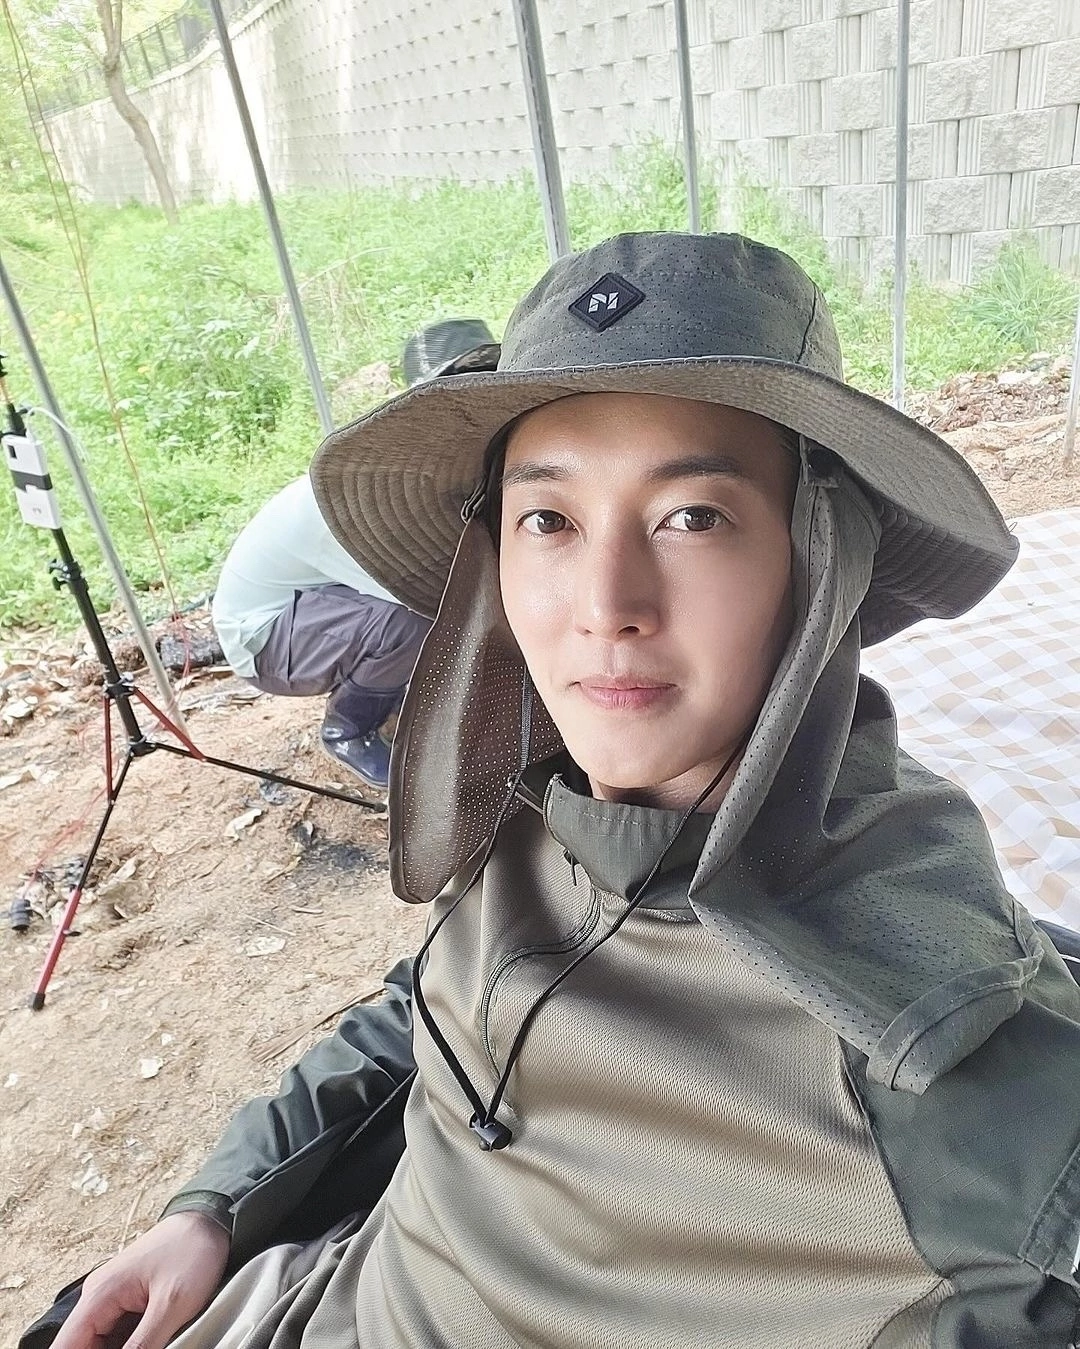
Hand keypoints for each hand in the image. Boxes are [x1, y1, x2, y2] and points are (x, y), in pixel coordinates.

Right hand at [52, 1210, 229, 1348]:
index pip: (65, 1346)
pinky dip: (128, 1343)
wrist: (212, 1219)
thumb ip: (142, 1345)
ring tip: (152, 1342)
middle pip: (82, 1345)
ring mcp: (114, 1298)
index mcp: (100, 1295)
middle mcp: (100, 1296)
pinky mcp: (130, 1300)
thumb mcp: (171, 1305)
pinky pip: (118, 1333)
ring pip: (100, 1342)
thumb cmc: (193, 1250)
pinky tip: (150, 1343)